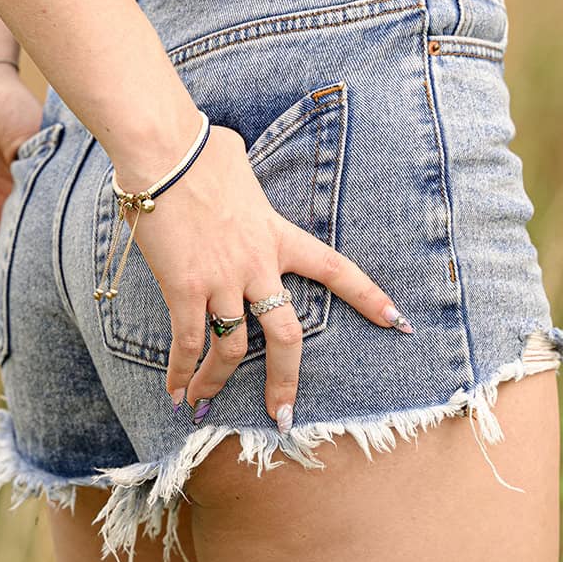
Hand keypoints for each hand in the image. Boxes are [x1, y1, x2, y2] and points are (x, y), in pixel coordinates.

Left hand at [0, 65, 44, 292]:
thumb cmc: (8, 105)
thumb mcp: (34, 139)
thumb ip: (41, 173)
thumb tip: (58, 214)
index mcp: (31, 185)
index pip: (35, 225)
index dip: (39, 250)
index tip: (48, 276)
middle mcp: (4, 198)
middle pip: (9, 241)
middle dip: (10, 267)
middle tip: (13, 289)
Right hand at [128, 124, 408, 432]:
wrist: (164, 150)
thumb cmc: (198, 148)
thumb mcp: (239, 164)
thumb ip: (246, 184)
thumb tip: (231, 165)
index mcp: (277, 235)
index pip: (334, 269)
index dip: (368, 297)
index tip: (398, 322)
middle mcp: (257, 264)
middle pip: (286, 336)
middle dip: (285, 379)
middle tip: (283, 413)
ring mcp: (222, 280)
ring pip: (231, 349)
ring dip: (216, 382)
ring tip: (202, 404)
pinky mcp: (186, 287)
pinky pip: (188, 342)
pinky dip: (181, 372)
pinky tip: (176, 392)